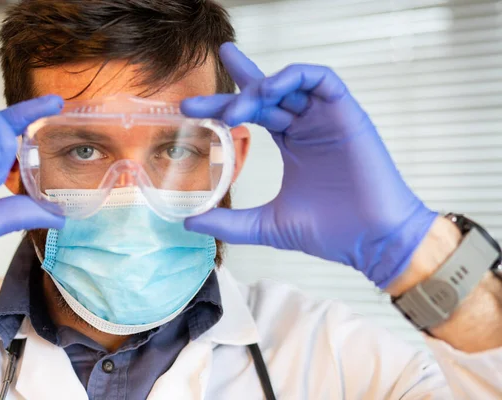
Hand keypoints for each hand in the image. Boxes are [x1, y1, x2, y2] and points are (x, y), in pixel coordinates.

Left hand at [182, 43, 436, 287]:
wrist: (372, 241)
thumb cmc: (330, 232)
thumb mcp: (268, 224)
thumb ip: (231, 222)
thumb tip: (191, 222)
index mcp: (292, 143)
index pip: (255, 112)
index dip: (224, 105)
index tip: (191, 109)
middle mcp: (307, 126)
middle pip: (267, 94)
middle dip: (231, 91)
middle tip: (195, 102)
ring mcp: (327, 118)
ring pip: (291, 83)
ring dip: (260, 87)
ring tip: (236, 109)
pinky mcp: (348, 114)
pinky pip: (323, 80)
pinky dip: (295, 78)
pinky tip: (270, 90)